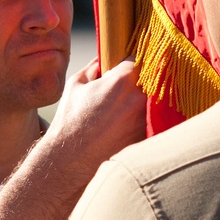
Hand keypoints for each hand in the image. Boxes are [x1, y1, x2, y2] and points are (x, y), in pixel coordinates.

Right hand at [47, 57, 146, 184]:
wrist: (70, 161)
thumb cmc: (69, 122)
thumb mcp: (75, 86)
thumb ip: (93, 68)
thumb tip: (102, 59)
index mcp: (121, 81)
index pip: (139, 58)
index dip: (132, 62)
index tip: (126, 66)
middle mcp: (138, 98)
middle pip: (149, 79)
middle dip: (138, 81)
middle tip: (121, 90)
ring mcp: (145, 119)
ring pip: (150, 100)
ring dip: (138, 102)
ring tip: (117, 113)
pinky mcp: (147, 136)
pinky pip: (147, 120)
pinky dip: (138, 120)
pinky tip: (120, 129)